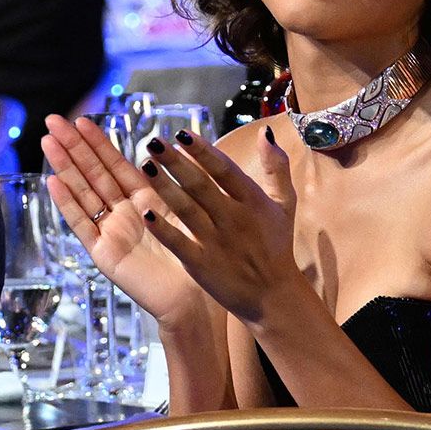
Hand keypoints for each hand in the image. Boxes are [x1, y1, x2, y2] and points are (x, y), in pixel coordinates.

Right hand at [40, 115, 214, 330]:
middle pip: (94, 173)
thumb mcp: (186, 210)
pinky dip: (68, 204)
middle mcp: (124, 214)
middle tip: (52, 120)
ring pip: (84, 193)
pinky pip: (83, 224)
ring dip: (66, 167)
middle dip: (74, 147)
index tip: (81, 120)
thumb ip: (172, 181)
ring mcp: (111, 232)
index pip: (116, 164)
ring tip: (48, 142)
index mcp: (145, 200)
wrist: (193, 298)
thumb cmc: (197, 258)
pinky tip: (53, 182)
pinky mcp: (104, 254)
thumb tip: (164, 143)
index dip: (98, 143)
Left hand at [129, 128, 307, 328]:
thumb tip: (266, 132)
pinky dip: (163, 229)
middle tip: (153, 142)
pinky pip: (179, 243)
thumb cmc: (276, 245)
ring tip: (145, 166)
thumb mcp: (285, 204)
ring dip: (164, 188)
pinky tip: (145, 213)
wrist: (273, 296)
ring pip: (186, 210)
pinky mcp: (203, 265)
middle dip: (176, 162)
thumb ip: (277, 167)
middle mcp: (234, 219)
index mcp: (252, 201)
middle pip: (200, 186)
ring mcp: (217, 243)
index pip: (224, 170)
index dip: (202, 151)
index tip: (181, 134)